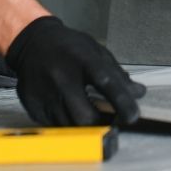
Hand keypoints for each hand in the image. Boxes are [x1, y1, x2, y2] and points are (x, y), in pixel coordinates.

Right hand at [5, 16, 145, 125]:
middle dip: (101, 123)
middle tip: (110, 120)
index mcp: (82, 59)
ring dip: (85, 126)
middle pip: (85, 116)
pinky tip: (71, 111)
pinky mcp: (34, 107)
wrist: (31, 44)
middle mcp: (61, 78)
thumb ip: (117, 74)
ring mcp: (45, 94)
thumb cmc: (68, 47)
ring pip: (70, 126)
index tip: (133, 116)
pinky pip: (56, 127)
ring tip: (91, 114)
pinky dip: (68, 124)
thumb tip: (138, 93)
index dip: (122, 101)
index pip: (106, 82)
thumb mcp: (95, 51)